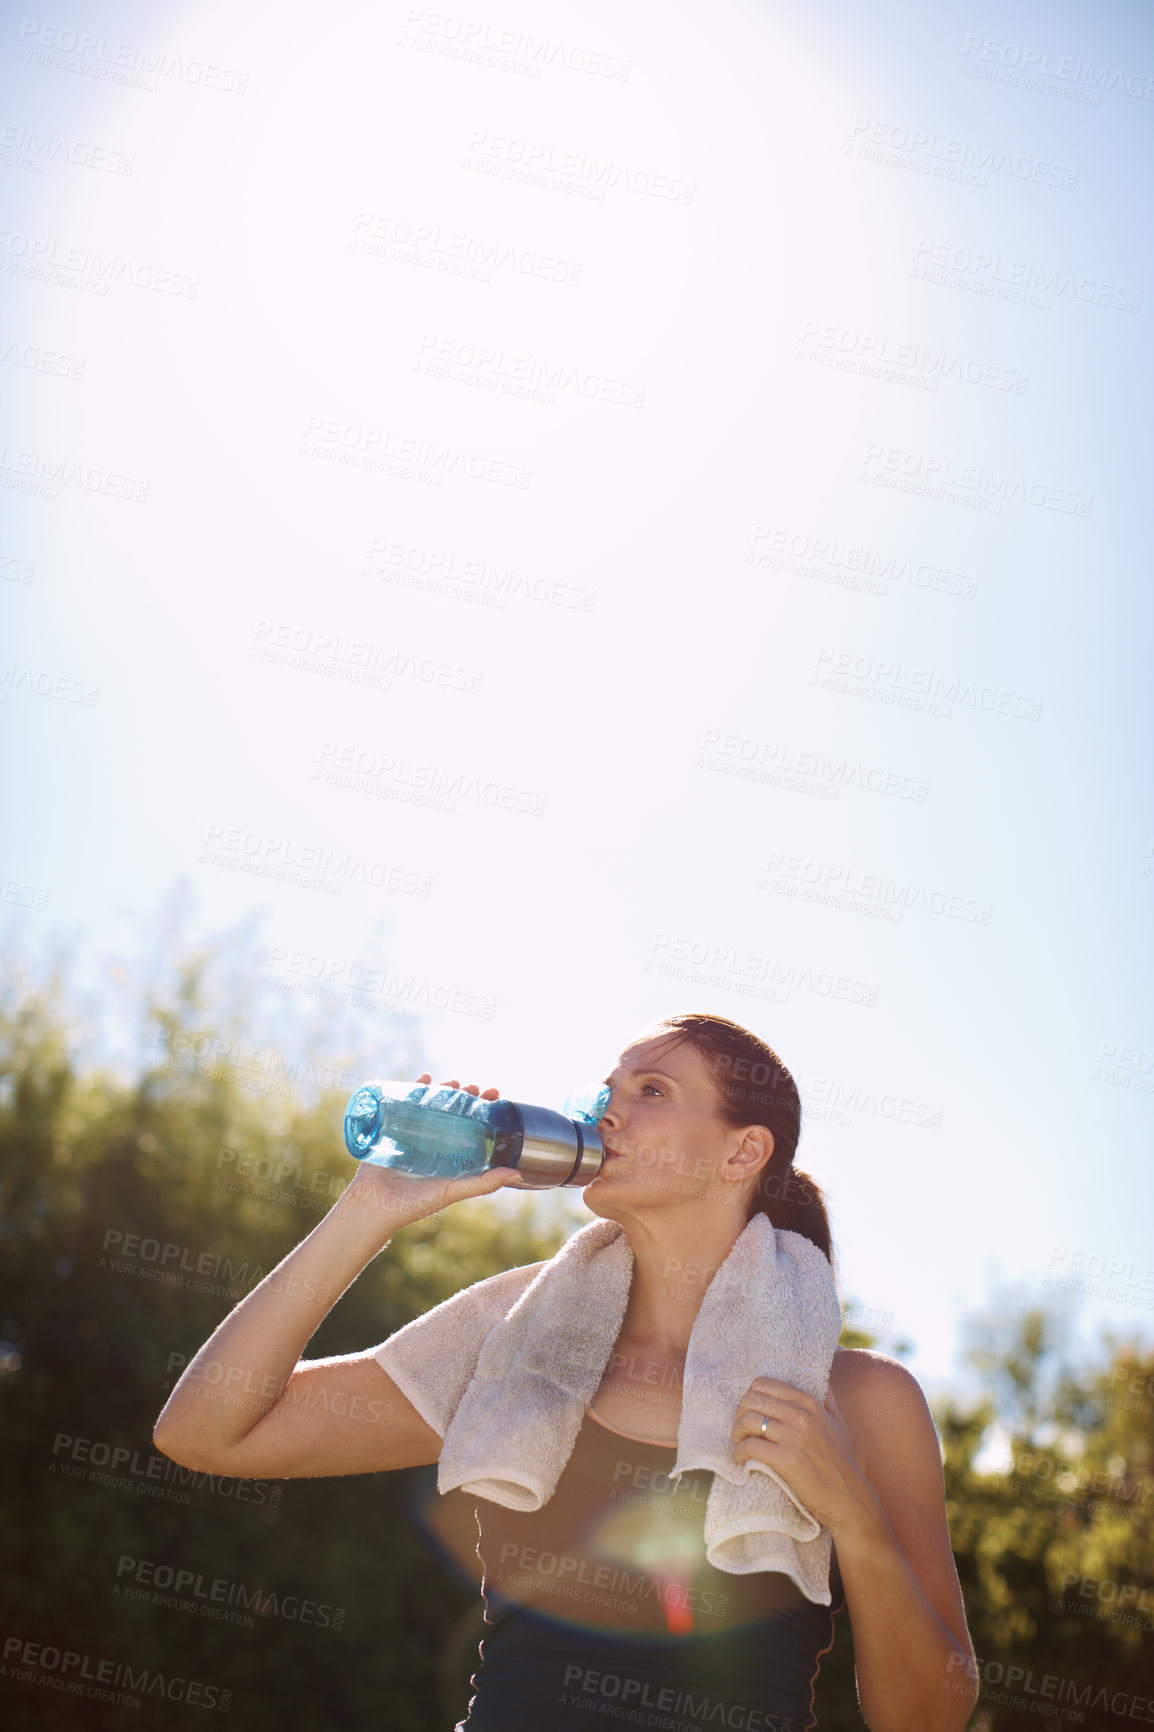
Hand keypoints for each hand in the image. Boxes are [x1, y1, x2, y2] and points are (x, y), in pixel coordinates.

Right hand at [342, 1072, 530, 1226]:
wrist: (373, 1206)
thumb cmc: (415, 1204)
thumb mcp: (453, 1191)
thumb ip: (483, 1184)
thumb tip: (518, 1173)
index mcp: (450, 1157)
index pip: (472, 1127)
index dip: (484, 1111)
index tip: (495, 1096)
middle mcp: (433, 1143)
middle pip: (452, 1112)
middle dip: (466, 1097)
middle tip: (475, 1087)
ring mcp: (413, 1135)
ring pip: (432, 1105)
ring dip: (444, 1089)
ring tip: (455, 1082)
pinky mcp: (392, 1129)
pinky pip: (404, 1103)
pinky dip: (414, 1087)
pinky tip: (425, 1077)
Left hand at [731, 1377, 877, 1537]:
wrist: (848, 1496)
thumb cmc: (841, 1461)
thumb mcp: (838, 1422)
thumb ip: (828, 1399)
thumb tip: (822, 1380)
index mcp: (809, 1402)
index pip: (763, 1384)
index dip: (750, 1397)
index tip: (749, 1413)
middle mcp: (801, 1415)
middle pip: (751, 1400)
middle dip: (739, 1415)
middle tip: (741, 1431)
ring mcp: (794, 1437)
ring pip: (748, 1421)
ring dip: (737, 1433)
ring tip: (740, 1444)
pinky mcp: (787, 1460)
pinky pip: (751, 1447)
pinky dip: (740, 1452)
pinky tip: (743, 1459)